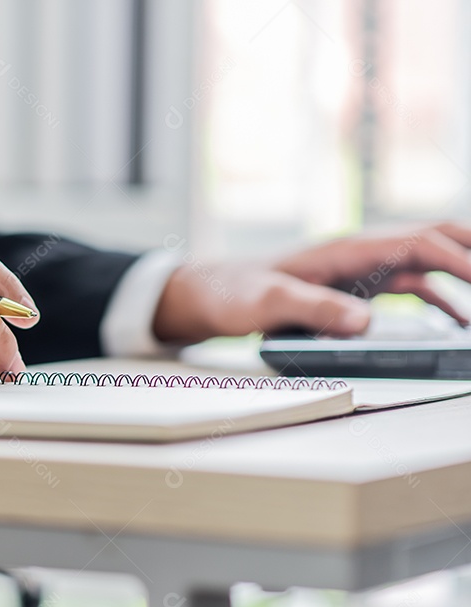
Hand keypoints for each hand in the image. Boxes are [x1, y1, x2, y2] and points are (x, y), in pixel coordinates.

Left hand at [153, 222, 470, 343]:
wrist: (204, 294)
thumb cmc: (231, 294)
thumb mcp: (267, 304)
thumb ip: (314, 311)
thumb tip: (365, 323)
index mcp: (345, 250)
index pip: (418, 244)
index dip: (459, 260)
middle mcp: (358, 254)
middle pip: (433, 239)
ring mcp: (358, 270)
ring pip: (427, 263)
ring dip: (462, 277)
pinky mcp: (351, 288)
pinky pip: (408, 286)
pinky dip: (439, 299)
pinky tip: (456, 321)